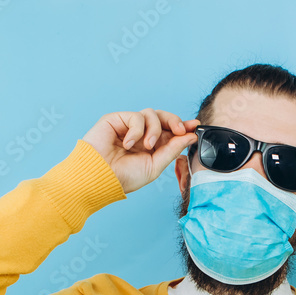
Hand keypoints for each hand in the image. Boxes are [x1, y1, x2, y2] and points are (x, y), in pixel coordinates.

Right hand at [81, 109, 198, 193]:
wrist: (100, 178)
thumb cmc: (124, 177)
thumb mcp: (155, 166)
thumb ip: (172, 150)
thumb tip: (191, 136)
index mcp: (152, 146)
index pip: (170, 131)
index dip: (184, 126)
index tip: (195, 126)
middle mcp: (141, 134)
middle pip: (164, 117)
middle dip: (175, 121)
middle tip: (180, 130)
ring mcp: (129, 126)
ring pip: (152, 114)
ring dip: (155, 129)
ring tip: (148, 146)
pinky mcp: (116, 119)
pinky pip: (136, 117)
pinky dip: (136, 130)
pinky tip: (128, 144)